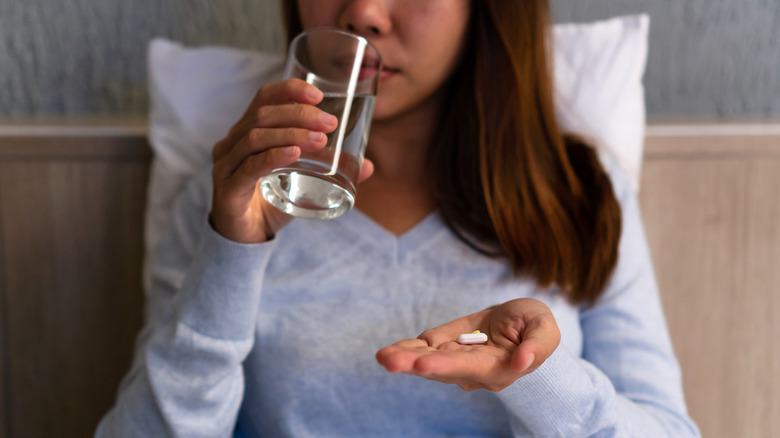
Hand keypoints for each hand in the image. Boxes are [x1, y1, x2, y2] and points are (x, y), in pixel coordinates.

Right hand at [210, 78, 374, 242]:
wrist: (245, 239)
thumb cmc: (271, 203)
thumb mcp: (303, 182)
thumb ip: (331, 172)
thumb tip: (369, 166)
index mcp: (247, 132)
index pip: (264, 98)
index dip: (289, 90)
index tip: (318, 96)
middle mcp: (232, 143)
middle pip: (263, 115)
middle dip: (299, 114)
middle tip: (330, 123)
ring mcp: (226, 165)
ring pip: (255, 137)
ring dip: (291, 134)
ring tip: (320, 140)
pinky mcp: (227, 189)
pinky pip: (249, 167)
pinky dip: (273, 157)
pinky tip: (293, 154)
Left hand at [376, 298, 560, 391]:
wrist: (521, 321)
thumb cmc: (536, 326)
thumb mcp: (545, 329)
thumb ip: (536, 346)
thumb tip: (521, 362)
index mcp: (497, 368)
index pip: (468, 368)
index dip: (446, 366)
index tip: (424, 364)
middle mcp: (472, 370)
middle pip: (440, 368)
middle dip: (413, 364)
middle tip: (389, 361)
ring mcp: (456, 358)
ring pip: (427, 359)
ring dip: (404, 357)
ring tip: (383, 356)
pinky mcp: (445, 344)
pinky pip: (423, 347)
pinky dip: (407, 347)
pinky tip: (389, 351)